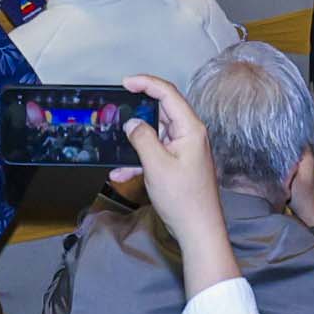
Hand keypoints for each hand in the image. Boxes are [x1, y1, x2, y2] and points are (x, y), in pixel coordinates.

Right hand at [119, 77, 237, 291]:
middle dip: (138, 112)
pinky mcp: (179, 164)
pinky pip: (156, 153)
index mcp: (190, 128)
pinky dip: (139, 159)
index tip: (125, 82)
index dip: (146, 83)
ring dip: (135, 141)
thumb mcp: (157, 165)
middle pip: (161, 111)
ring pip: (155, 134)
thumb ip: (142, 138)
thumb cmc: (184, 199)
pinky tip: (120, 173)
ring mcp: (184, 149)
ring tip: (115, 145)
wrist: (199, 230)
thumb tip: (132, 123)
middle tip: (117, 111)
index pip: (168, 93)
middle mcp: (189, 134)